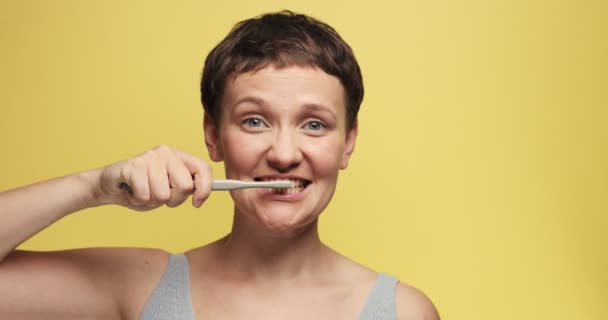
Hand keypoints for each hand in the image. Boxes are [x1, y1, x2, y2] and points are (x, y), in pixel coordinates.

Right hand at [92, 145, 211, 210]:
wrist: (110, 186)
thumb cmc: (143, 189)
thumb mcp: (169, 189)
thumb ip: (186, 188)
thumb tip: (200, 195)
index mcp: (179, 157)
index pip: (203, 168)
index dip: (204, 189)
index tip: (197, 203)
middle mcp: (166, 153)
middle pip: (185, 186)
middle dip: (173, 200)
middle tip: (159, 196)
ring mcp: (149, 157)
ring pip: (163, 194)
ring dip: (152, 201)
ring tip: (143, 192)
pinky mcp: (134, 165)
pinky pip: (145, 195)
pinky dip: (138, 200)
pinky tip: (132, 191)